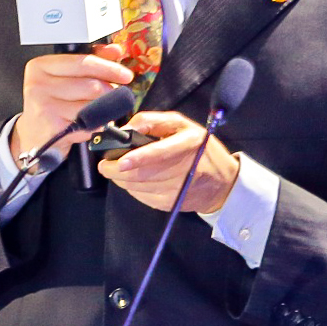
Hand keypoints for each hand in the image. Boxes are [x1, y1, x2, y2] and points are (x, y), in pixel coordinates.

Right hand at [17, 43, 133, 163]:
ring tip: (97, 111)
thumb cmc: (53, 103)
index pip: (82, 63)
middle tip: (115, 95)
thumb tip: (114, 51)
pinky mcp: (53, 126)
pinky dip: (94, 125)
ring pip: (91, 105)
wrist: (36, 134)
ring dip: (102, 110)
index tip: (125, 74)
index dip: (108, 68)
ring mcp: (44, 106)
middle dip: (108, 92)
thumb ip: (90, 62)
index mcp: (41, 66)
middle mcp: (39, 85)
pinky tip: (88, 124)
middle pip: (90, 85)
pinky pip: (87, 124)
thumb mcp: (66, 78)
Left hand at [97, 110, 239, 214]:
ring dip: (121, 179)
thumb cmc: (199, 147)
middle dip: (116, 171)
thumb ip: (152, 121)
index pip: (161, 153)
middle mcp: (184, 169)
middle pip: (142, 174)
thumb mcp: (181, 125)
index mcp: (188, 143)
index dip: (138, 158)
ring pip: (138, 187)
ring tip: (116, 169)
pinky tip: (131, 180)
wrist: (222, 183)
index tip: (120, 161)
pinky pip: (142, 197)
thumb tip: (125, 129)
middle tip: (104, 165)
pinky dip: (131, 188)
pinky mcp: (171, 204)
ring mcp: (177, 190)